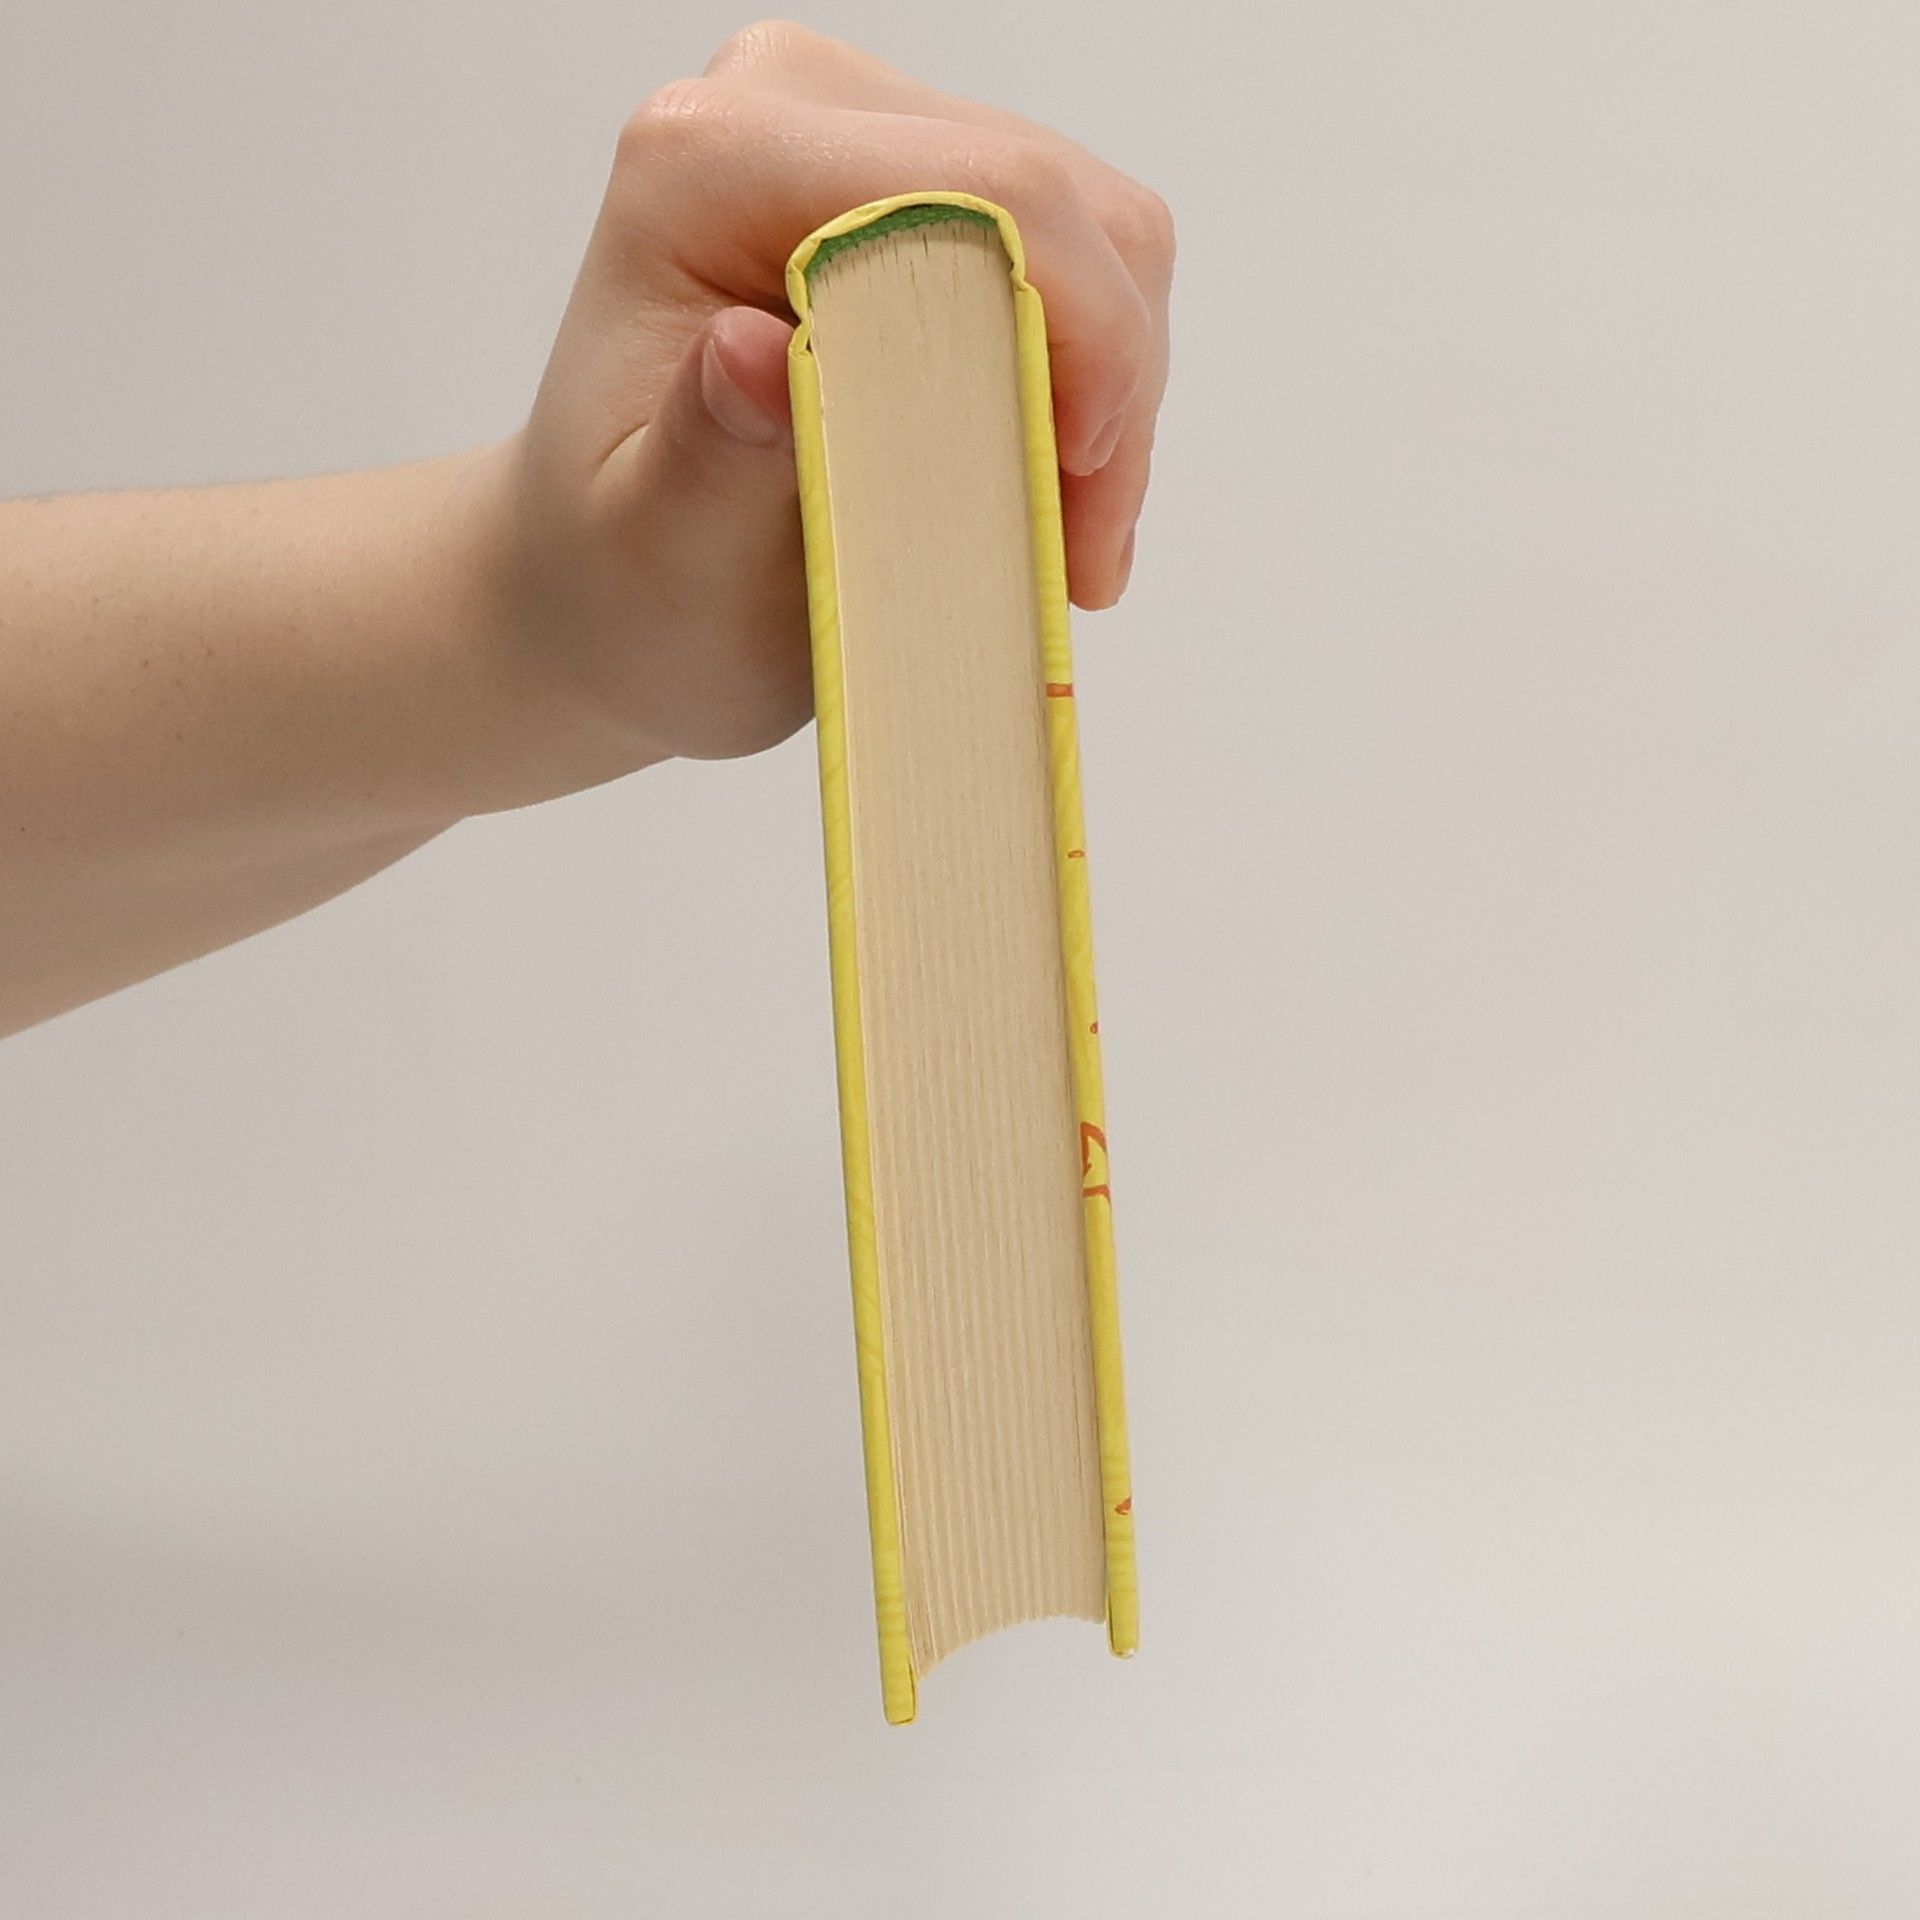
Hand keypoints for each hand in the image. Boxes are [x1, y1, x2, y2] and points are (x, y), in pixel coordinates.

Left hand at [470, 21, 1174, 806]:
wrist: (617, 583)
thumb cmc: (629, 581)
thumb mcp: (656, 549)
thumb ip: (708, 451)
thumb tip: (755, 350)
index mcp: (707, 164)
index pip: (979, 196)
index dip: (1081, 342)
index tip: (1078, 511)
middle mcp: (788, 106)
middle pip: (1054, 200)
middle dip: (1107, 388)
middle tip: (1079, 557)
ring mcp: (865, 132)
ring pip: (1093, 227)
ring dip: (1111, 396)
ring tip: (1061, 536)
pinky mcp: (924, 185)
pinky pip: (1080, 260)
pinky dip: (1090, 387)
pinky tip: (1042, 487)